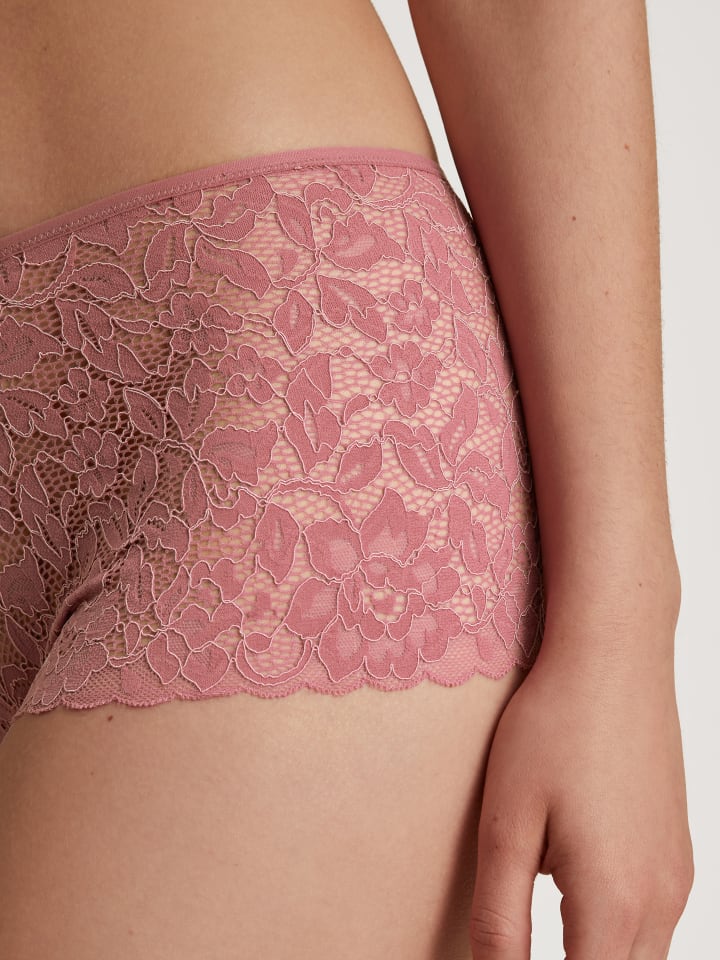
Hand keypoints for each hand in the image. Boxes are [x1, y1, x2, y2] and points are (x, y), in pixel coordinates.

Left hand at [468, 619, 693, 958]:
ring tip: (539, 918)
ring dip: (592, 953)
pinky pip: (652, 921)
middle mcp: (660, 900)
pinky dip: (613, 928)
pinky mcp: (678, 851)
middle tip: (518, 937)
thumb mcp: (507, 824)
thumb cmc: (552, 729)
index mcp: (613, 902)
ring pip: (638, 957)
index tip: (504, 955)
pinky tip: (574, 885)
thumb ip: (501, 918)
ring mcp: (677, 875)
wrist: (614, 657)